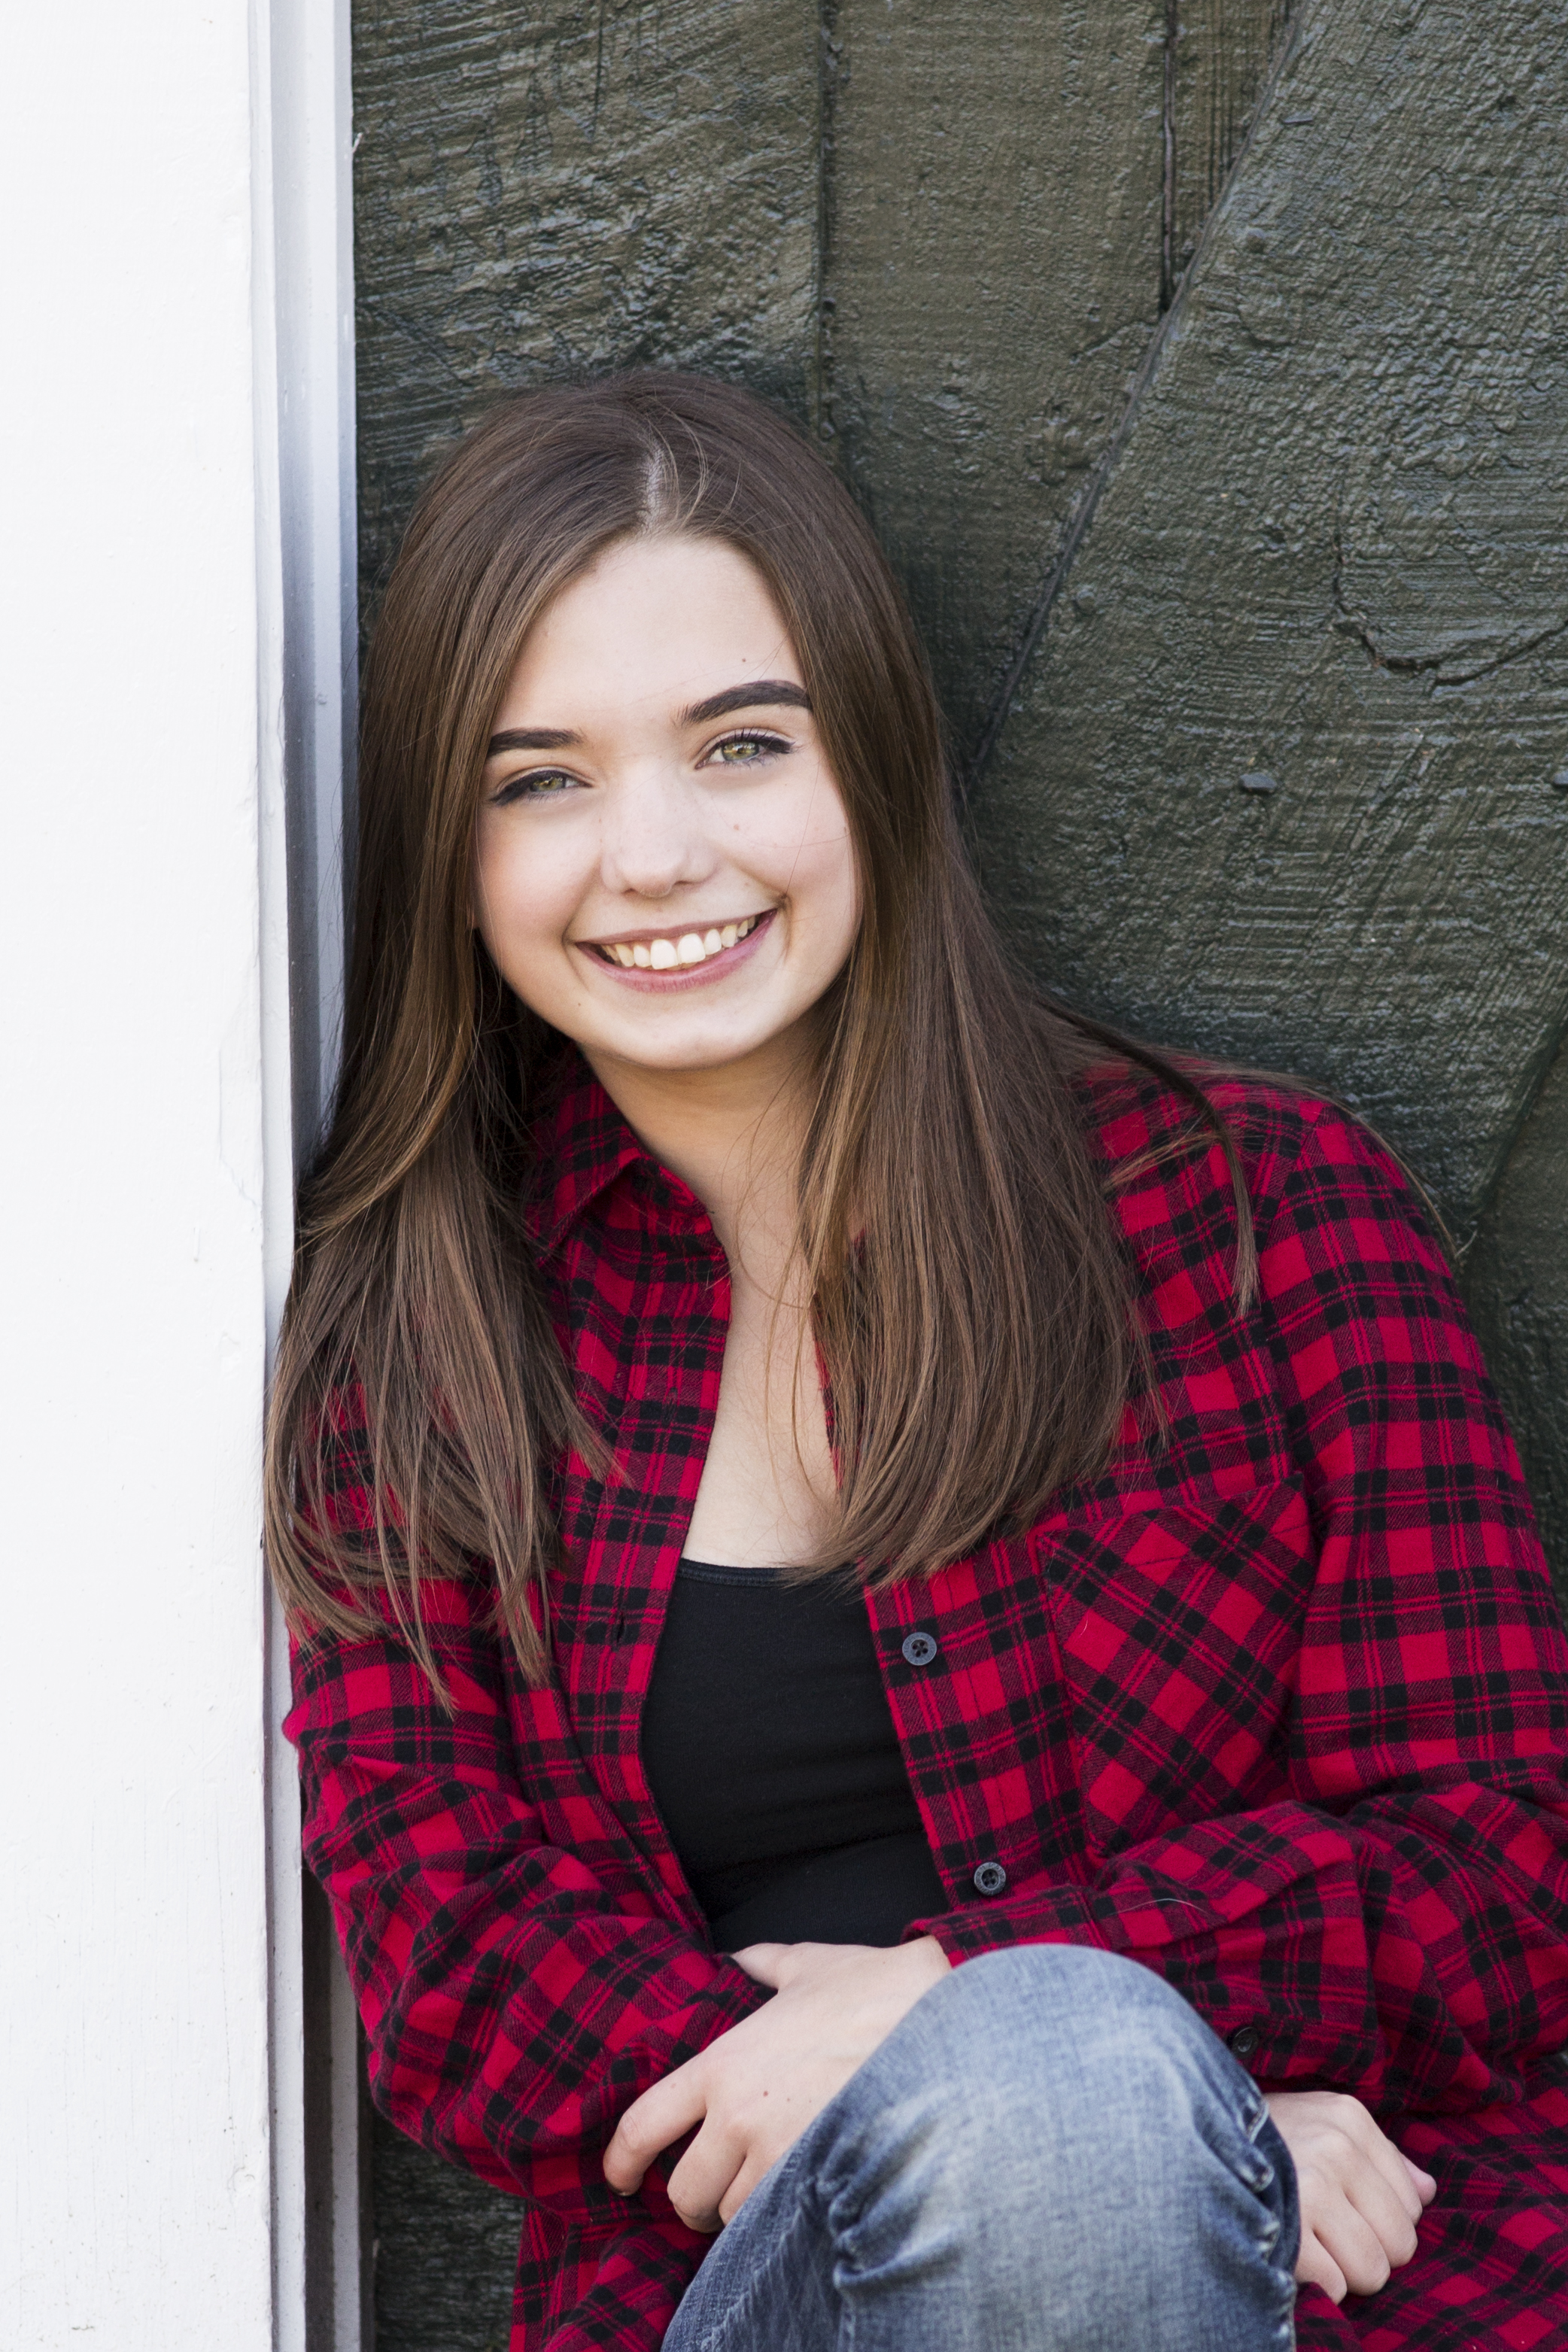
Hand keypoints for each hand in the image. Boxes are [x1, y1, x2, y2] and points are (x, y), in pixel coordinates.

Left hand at [603, 1936, 950, 2232]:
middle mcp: (739, 2115)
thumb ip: (767, 1964)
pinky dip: (785, 2215)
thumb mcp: (809, 1965)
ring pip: (735, 2213)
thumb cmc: (874, 1991)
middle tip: (712, 2190)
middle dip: (693, 2199)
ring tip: (767, 2186)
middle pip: (685, 2190)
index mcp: (724, 2063)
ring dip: (745, 2208)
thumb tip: (745, 1957)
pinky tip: (803, 2194)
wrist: (938, 2024)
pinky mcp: (821, 2179)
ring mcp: (779, 2154)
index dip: (621, 2162)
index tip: (621, 2179)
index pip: (645, 2125)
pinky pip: (783, 2221)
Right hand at [1265, 2091, 1434, 2301]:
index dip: (1380, 2219)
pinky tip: (1292, 2257)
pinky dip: (1317, 2287)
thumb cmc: (1265, 2143)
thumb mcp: (1323, 2126)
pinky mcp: (1288, 2230)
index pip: (1411, 2203)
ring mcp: (1310, 2187)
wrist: (1181, 2139)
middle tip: (1327, 2233)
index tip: (1343, 2208)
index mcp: (1349, 2118)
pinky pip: (1336, 2288)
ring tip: (1310, 2244)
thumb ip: (1380, 2157)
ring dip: (1344, 2272)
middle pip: (1400, 2243)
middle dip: (1369, 2250)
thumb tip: (1429, 2190)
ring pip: (1374, 2270)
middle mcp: (1335, 2147)